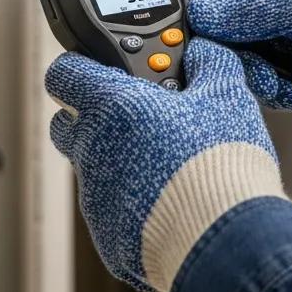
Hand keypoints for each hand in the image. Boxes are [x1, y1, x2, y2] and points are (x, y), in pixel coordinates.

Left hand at [45, 38, 287, 291]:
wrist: (226, 240)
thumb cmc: (221, 162)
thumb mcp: (227, 94)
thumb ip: (209, 61)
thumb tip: (204, 51)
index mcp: (112, 107)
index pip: (64, 73)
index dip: (81, 66)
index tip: (103, 67)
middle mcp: (92, 152)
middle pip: (69, 122)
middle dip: (97, 114)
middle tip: (143, 114)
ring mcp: (96, 199)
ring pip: (93, 168)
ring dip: (121, 159)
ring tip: (171, 163)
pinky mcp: (109, 239)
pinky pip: (112, 210)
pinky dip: (134, 202)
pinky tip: (174, 201)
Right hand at [180, 0, 291, 120]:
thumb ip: (248, 8)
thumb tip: (199, 12)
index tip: (167, 21)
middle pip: (210, 20)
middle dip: (216, 45)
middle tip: (227, 60)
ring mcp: (272, 31)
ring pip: (229, 53)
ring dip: (246, 71)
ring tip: (274, 77)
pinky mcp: (283, 63)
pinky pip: (252, 77)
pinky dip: (266, 87)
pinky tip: (290, 87)